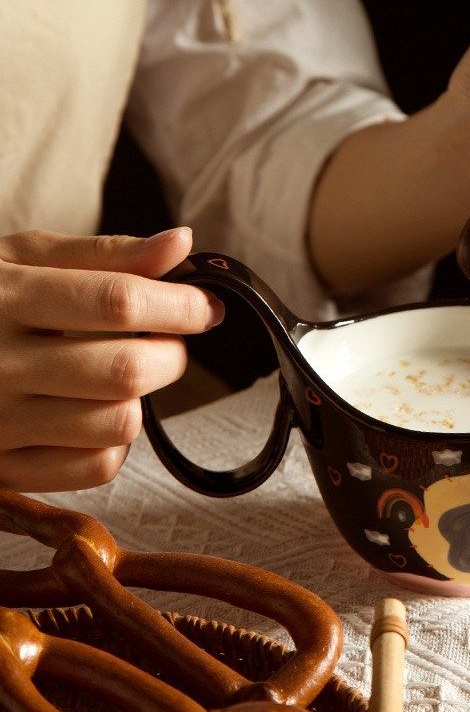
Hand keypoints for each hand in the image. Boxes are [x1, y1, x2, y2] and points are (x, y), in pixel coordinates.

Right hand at [0, 229, 223, 491]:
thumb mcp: (23, 258)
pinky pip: (96, 467)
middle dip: (172, 354)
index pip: (117, 302)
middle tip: (165, 341)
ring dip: (142, 398)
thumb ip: (105, 253)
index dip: (180, 305)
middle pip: (127, 370)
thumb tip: (182, 243)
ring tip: (122, 374)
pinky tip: (95, 411)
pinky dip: (115, 440)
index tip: (207, 306)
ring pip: (118, 424)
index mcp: (4, 297)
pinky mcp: (3, 468)